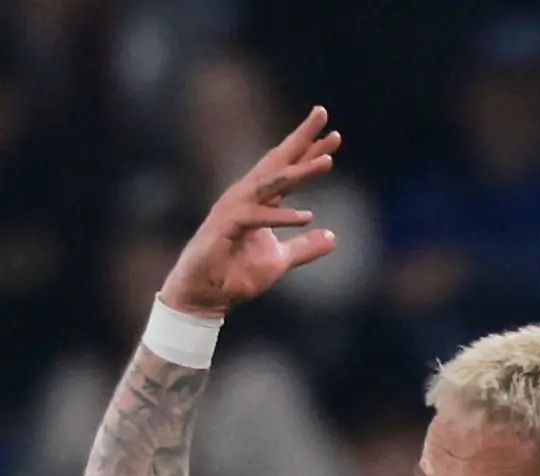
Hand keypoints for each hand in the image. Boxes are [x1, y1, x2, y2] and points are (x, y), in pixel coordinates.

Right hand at [160, 106, 339, 317]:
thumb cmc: (236, 276)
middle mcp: (246, 198)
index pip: (287, 172)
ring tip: (327, 162)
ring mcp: (234, 209)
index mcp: (259, 202)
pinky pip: (257, 218)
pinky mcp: (226, 227)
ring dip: (299, 172)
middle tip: (322, 115)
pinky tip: (306, 216)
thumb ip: (304, 248)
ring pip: (271, 185)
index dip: (309, 153)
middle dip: (301, 139)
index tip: (334, 136)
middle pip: (278, 164)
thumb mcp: (279, 261)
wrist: (205, 297)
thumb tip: (333, 237)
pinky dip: (281, 216)